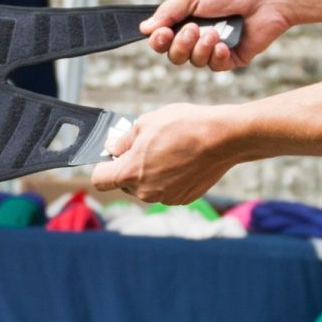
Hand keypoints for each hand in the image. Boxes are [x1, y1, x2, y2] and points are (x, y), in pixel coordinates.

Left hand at [89, 103, 239, 205]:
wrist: (222, 138)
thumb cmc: (184, 127)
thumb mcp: (146, 123)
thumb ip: (123, 140)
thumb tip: (112, 147)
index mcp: (130, 174)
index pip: (100, 180)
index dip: (103, 165)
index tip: (112, 155)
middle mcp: (145, 192)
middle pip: (124, 184)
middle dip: (129, 167)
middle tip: (145, 145)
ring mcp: (165, 198)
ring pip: (146, 187)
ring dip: (150, 172)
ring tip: (168, 150)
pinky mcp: (183, 199)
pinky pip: (166, 190)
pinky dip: (169, 178)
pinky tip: (181, 160)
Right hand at [145, 0, 290, 70]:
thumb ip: (169, 11)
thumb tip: (145, 27)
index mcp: (187, 16)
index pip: (162, 38)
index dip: (159, 40)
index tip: (164, 33)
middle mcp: (198, 34)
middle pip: (173, 55)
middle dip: (180, 45)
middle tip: (193, 29)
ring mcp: (214, 47)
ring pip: (192, 62)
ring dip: (200, 49)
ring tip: (215, 33)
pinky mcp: (232, 58)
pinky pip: (214, 67)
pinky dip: (216, 57)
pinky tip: (224, 45)